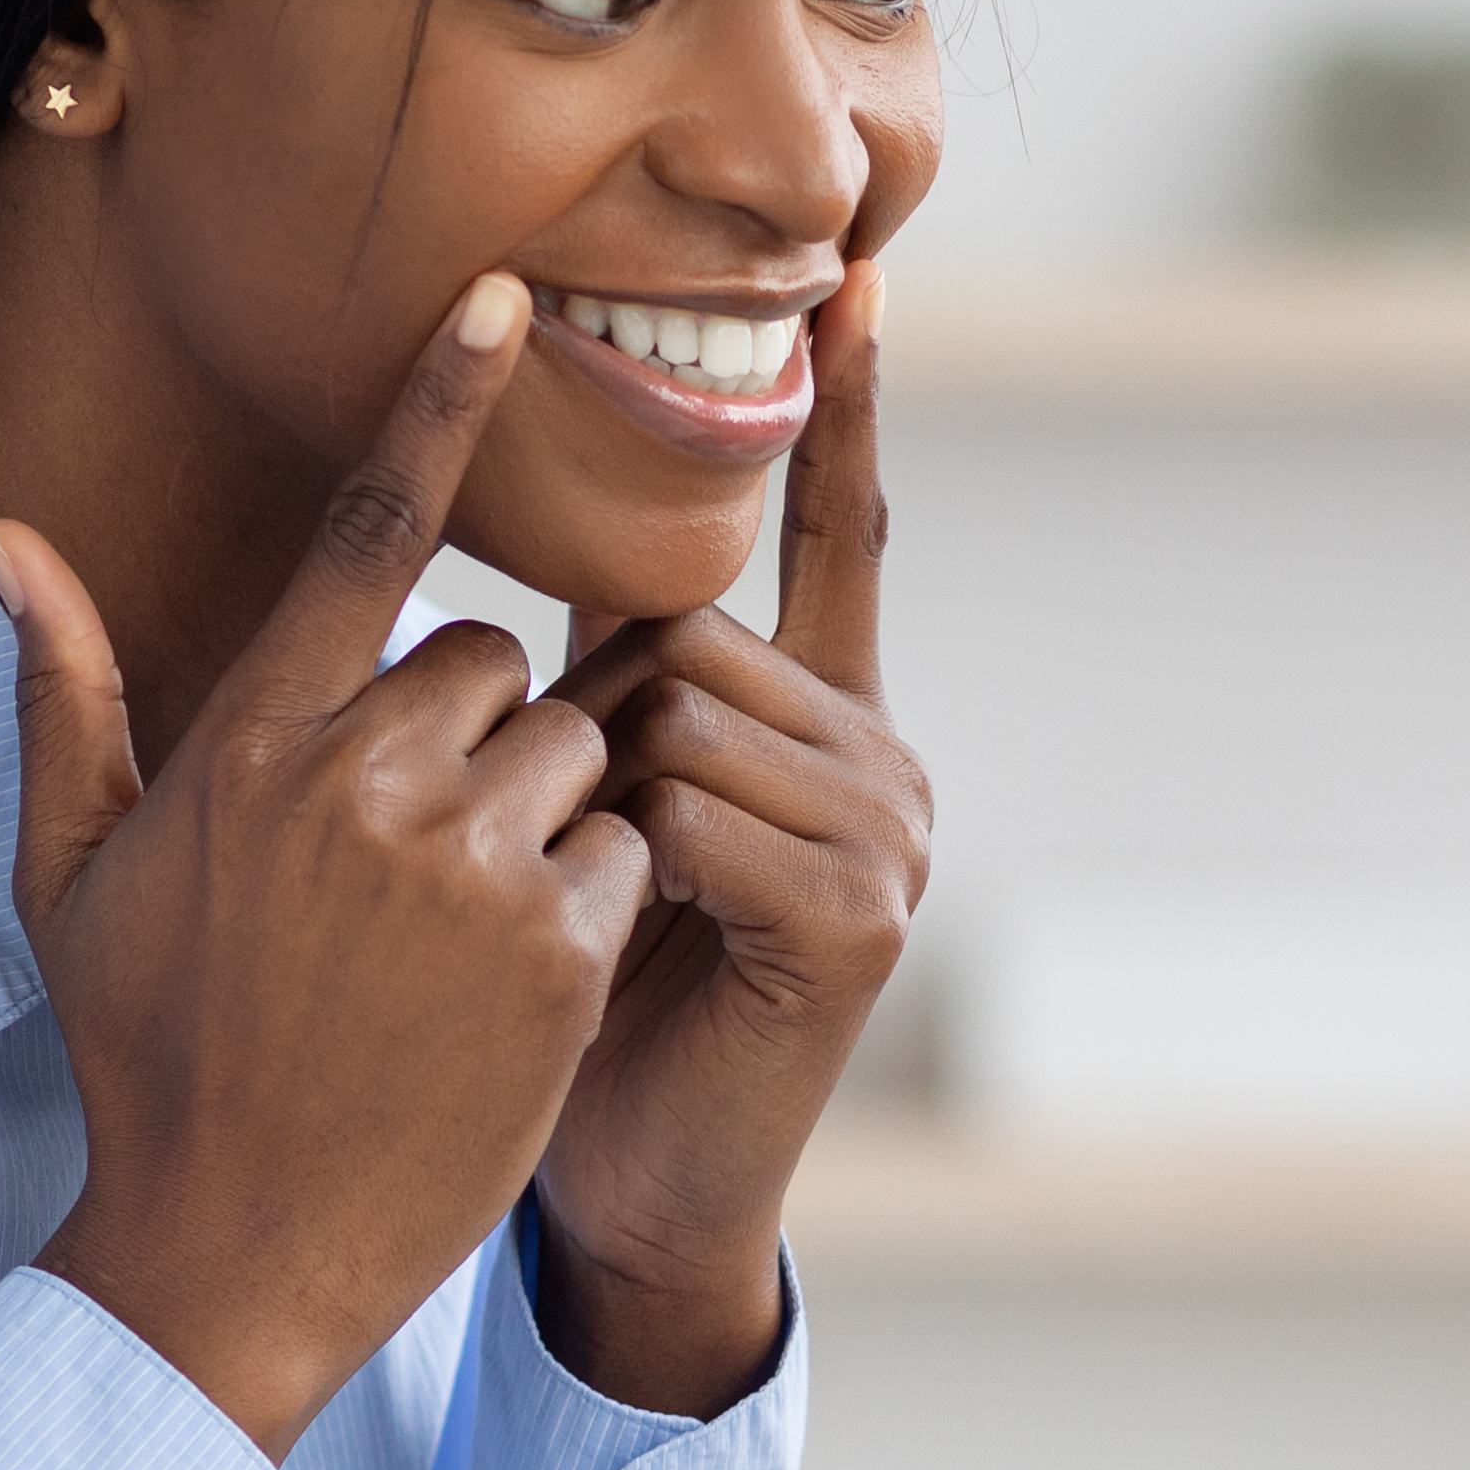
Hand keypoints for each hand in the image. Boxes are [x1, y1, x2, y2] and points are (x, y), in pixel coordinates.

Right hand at [0, 274, 648, 1454]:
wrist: (234, 1250)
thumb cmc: (148, 1056)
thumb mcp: (73, 876)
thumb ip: (65, 693)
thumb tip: (3, 538)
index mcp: (248, 743)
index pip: (366, 530)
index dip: (438, 400)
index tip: (504, 298)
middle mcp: (360, 780)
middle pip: (490, 662)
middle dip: (474, 739)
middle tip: (411, 869)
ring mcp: (467, 864)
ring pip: (571, 751)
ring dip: (540, 822)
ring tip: (453, 940)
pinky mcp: (557, 951)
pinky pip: (625, 854)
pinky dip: (591, 908)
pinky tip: (508, 994)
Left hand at [525, 264, 925, 1412]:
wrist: (630, 1187)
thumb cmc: (591, 1000)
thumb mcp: (598, 806)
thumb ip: (610, 675)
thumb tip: (582, 536)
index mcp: (825, 721)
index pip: (844, 536)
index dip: (850, 415)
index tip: (862, 282)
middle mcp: (879, 761)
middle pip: (698, 633)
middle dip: (597, 718)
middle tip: (583, 846)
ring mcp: (887, 839)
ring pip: (687, 713)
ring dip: (601, 797)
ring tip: (610, 900)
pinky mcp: (860, 918)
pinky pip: (699, 814)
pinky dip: (636, 866)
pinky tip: (648, 938)